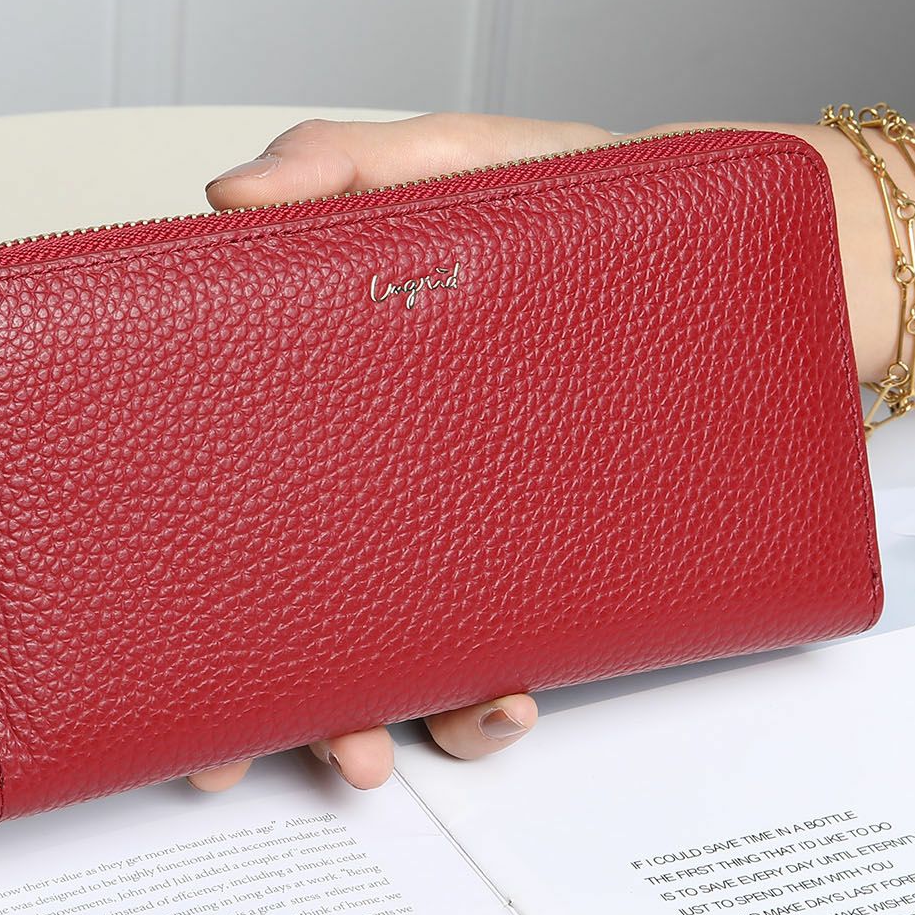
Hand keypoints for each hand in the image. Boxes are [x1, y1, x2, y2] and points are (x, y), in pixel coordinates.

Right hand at [188, 112, 611, 791]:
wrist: (752, 260)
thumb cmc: (595, 205)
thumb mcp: (462, 167)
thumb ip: (348, 164)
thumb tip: (232, 198)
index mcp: (346, 393)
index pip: (248, 480)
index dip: (200, 567)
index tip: (162, 632)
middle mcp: (394, 480)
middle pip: (302, 602)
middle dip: (262, 694)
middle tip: (241, 750)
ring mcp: (472, 535)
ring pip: (391, 658)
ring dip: (366, 719)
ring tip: (372, 742)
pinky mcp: (555, 571)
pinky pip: (504, 661)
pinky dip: (485, 705)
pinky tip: (500, 696)